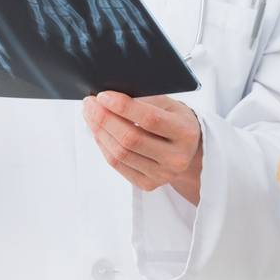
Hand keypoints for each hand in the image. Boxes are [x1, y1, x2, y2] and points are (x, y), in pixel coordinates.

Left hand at [83, 92, 202, 200]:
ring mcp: (162, 174)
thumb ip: (146, 100)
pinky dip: (103, 146)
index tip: (103, 96)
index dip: (123, 107)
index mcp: (185, 133)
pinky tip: (98, 133)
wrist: (189, 150)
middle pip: (130, 139)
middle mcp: (176, 157)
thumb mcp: (170, 105)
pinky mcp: (149, 184)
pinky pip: (118, 165)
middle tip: (89, 104)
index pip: (150, 119)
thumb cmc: (176, 121)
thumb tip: (110, 98)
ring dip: (99, 132)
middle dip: (104, 119)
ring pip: (120, 154)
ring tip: (90, 116)